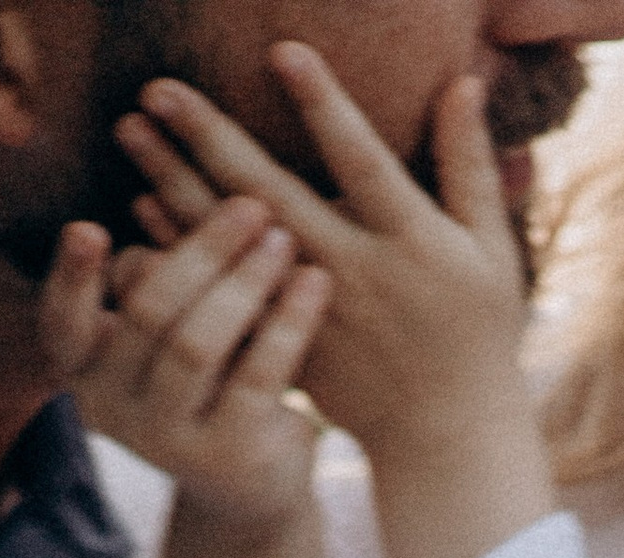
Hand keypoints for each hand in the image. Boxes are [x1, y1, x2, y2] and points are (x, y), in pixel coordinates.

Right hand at [41, 202, 328, 533]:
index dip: (73, 277)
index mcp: (83, 372)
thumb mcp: (170, 333)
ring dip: (244, 281)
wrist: (253, 487)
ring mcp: (167, 442)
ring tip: (282, 237)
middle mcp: (112, 411)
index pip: (61, 321)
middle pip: (147, 313)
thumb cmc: (207, 385)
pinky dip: (288, 321)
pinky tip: (315, 280)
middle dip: (200, 251)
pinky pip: (257, 375)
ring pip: (196, 344)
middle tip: (249, 204)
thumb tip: (152, 200)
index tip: (88, 228)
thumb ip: (154, 278)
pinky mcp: (229, 459)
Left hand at [120, 50, 531, 474]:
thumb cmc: (480, 337)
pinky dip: (184, 254)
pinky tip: (142, 208)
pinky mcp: (289, 347)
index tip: (282, 51)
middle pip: (272, 196)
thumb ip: (471, 166)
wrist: (448, 439)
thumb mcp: (492, 251)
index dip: (323, 107)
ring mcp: (314, 315)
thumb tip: (465, 81)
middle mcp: (356, 274)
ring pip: (234, 242)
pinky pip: (224, 293)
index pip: (361, 162)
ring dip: (176, 182)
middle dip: (212, 138)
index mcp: (411, 242)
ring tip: (130, 128)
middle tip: (158, 89)